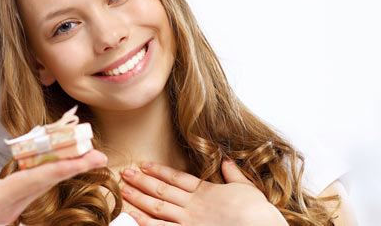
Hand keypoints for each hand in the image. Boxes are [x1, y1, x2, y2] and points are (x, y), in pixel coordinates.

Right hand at [0, 150, 107, 225]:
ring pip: (40, 187)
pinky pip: (30, 189)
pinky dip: (45, 174)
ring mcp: (5, 212)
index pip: (38, 179)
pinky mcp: (2, 209)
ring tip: (81, 155)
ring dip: (61, 170)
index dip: (66, 166)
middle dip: (73, 167)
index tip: (92, 157)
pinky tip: (52, 165)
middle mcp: (6, 210)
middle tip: (98, 153)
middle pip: (46, 184)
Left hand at [120, 159, 286, 225]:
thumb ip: (233, 175)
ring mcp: (189, 221)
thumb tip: (227, 161)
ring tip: (123, 191)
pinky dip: (145, 223)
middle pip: (161, 191)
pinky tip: (131, 217)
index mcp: (205, 191)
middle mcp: (193, 205)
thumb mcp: (247, 188)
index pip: (176, 178)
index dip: (158, 171)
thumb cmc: (258, 213)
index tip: (144, 164)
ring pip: (157, 208)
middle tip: (124, 173)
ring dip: (138, 199)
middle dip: (141, 182)